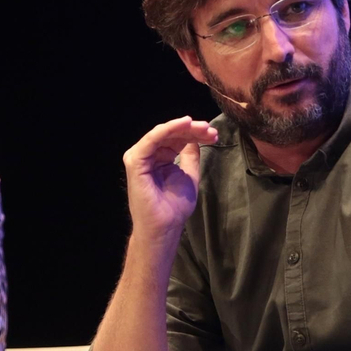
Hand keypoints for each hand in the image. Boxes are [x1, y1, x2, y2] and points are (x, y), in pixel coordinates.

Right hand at [122, 117, 217, 237]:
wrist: (165, 227)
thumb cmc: (175, 207)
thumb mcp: (189, 175)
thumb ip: (190, 156)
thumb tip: (195, 138)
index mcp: (160, 158)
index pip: (177, 139)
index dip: (196, 134)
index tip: (214, 135)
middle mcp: (148, 155)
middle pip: (171, 134)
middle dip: (193, 129)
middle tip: (211, 130)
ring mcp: (140, 157)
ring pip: (163, 133)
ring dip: (184, 127)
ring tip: (203, 127)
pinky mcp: (136, 161)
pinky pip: (152, 139)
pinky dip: (168, 129)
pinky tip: (185, 123)